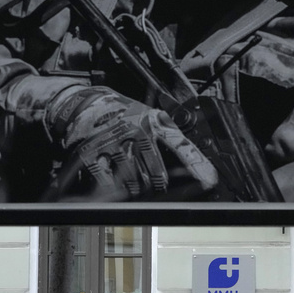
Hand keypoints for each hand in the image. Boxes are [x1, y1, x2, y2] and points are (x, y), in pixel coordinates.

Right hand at [44, 87, 218, 199]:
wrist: (85, 104)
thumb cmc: (122, 113)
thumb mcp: (150, 116)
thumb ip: (170, 135)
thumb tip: (197, 162)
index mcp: (154, 122)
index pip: (182, 147)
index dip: (197, 165)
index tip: (209, 180)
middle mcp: (136, 131)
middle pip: (156, 176)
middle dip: (157, 186)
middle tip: (155, 186)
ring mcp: (114, 143)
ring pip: (134, 183)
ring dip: (135, 188)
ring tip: (131, 180)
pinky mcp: (93, 153)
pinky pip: (108, 183)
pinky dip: (111, 187)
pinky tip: (112, 179)